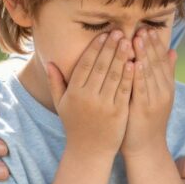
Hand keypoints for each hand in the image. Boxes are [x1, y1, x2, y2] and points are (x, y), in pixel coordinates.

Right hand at [47, 31, 133, 154]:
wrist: (89, 152)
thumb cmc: (75, 125)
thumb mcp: (61, 104)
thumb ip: (56, 82)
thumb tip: (49, 61)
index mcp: (74, 93)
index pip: (86, 65)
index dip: (95, 48)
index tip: (104, 35)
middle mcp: (88, 97)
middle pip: (101, 67)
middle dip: (111, 48)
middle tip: (120, 32)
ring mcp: (104, 105)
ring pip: (114, 76)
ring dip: (122, 57)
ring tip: (129, 41)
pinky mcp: (118, 113)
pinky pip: (124, 90)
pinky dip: (129, 76)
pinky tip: (135, 62)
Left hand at [121, 28, 176, 156]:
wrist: (146, 149)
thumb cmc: (147, 121)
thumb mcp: (159, 95)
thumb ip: (166, 74)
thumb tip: (173, 51)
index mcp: (166, 86)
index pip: (162, 60)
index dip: (156, 44)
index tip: (148, 28)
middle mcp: (163, 91)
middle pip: (157, 63)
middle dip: (149, 44)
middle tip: (142, 27)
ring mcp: (155, 100)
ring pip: (150, 73)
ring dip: (143, 54)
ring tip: (137, 37)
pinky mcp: (144, 109)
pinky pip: (142, 89)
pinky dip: (139, 75)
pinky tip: (134, 62)